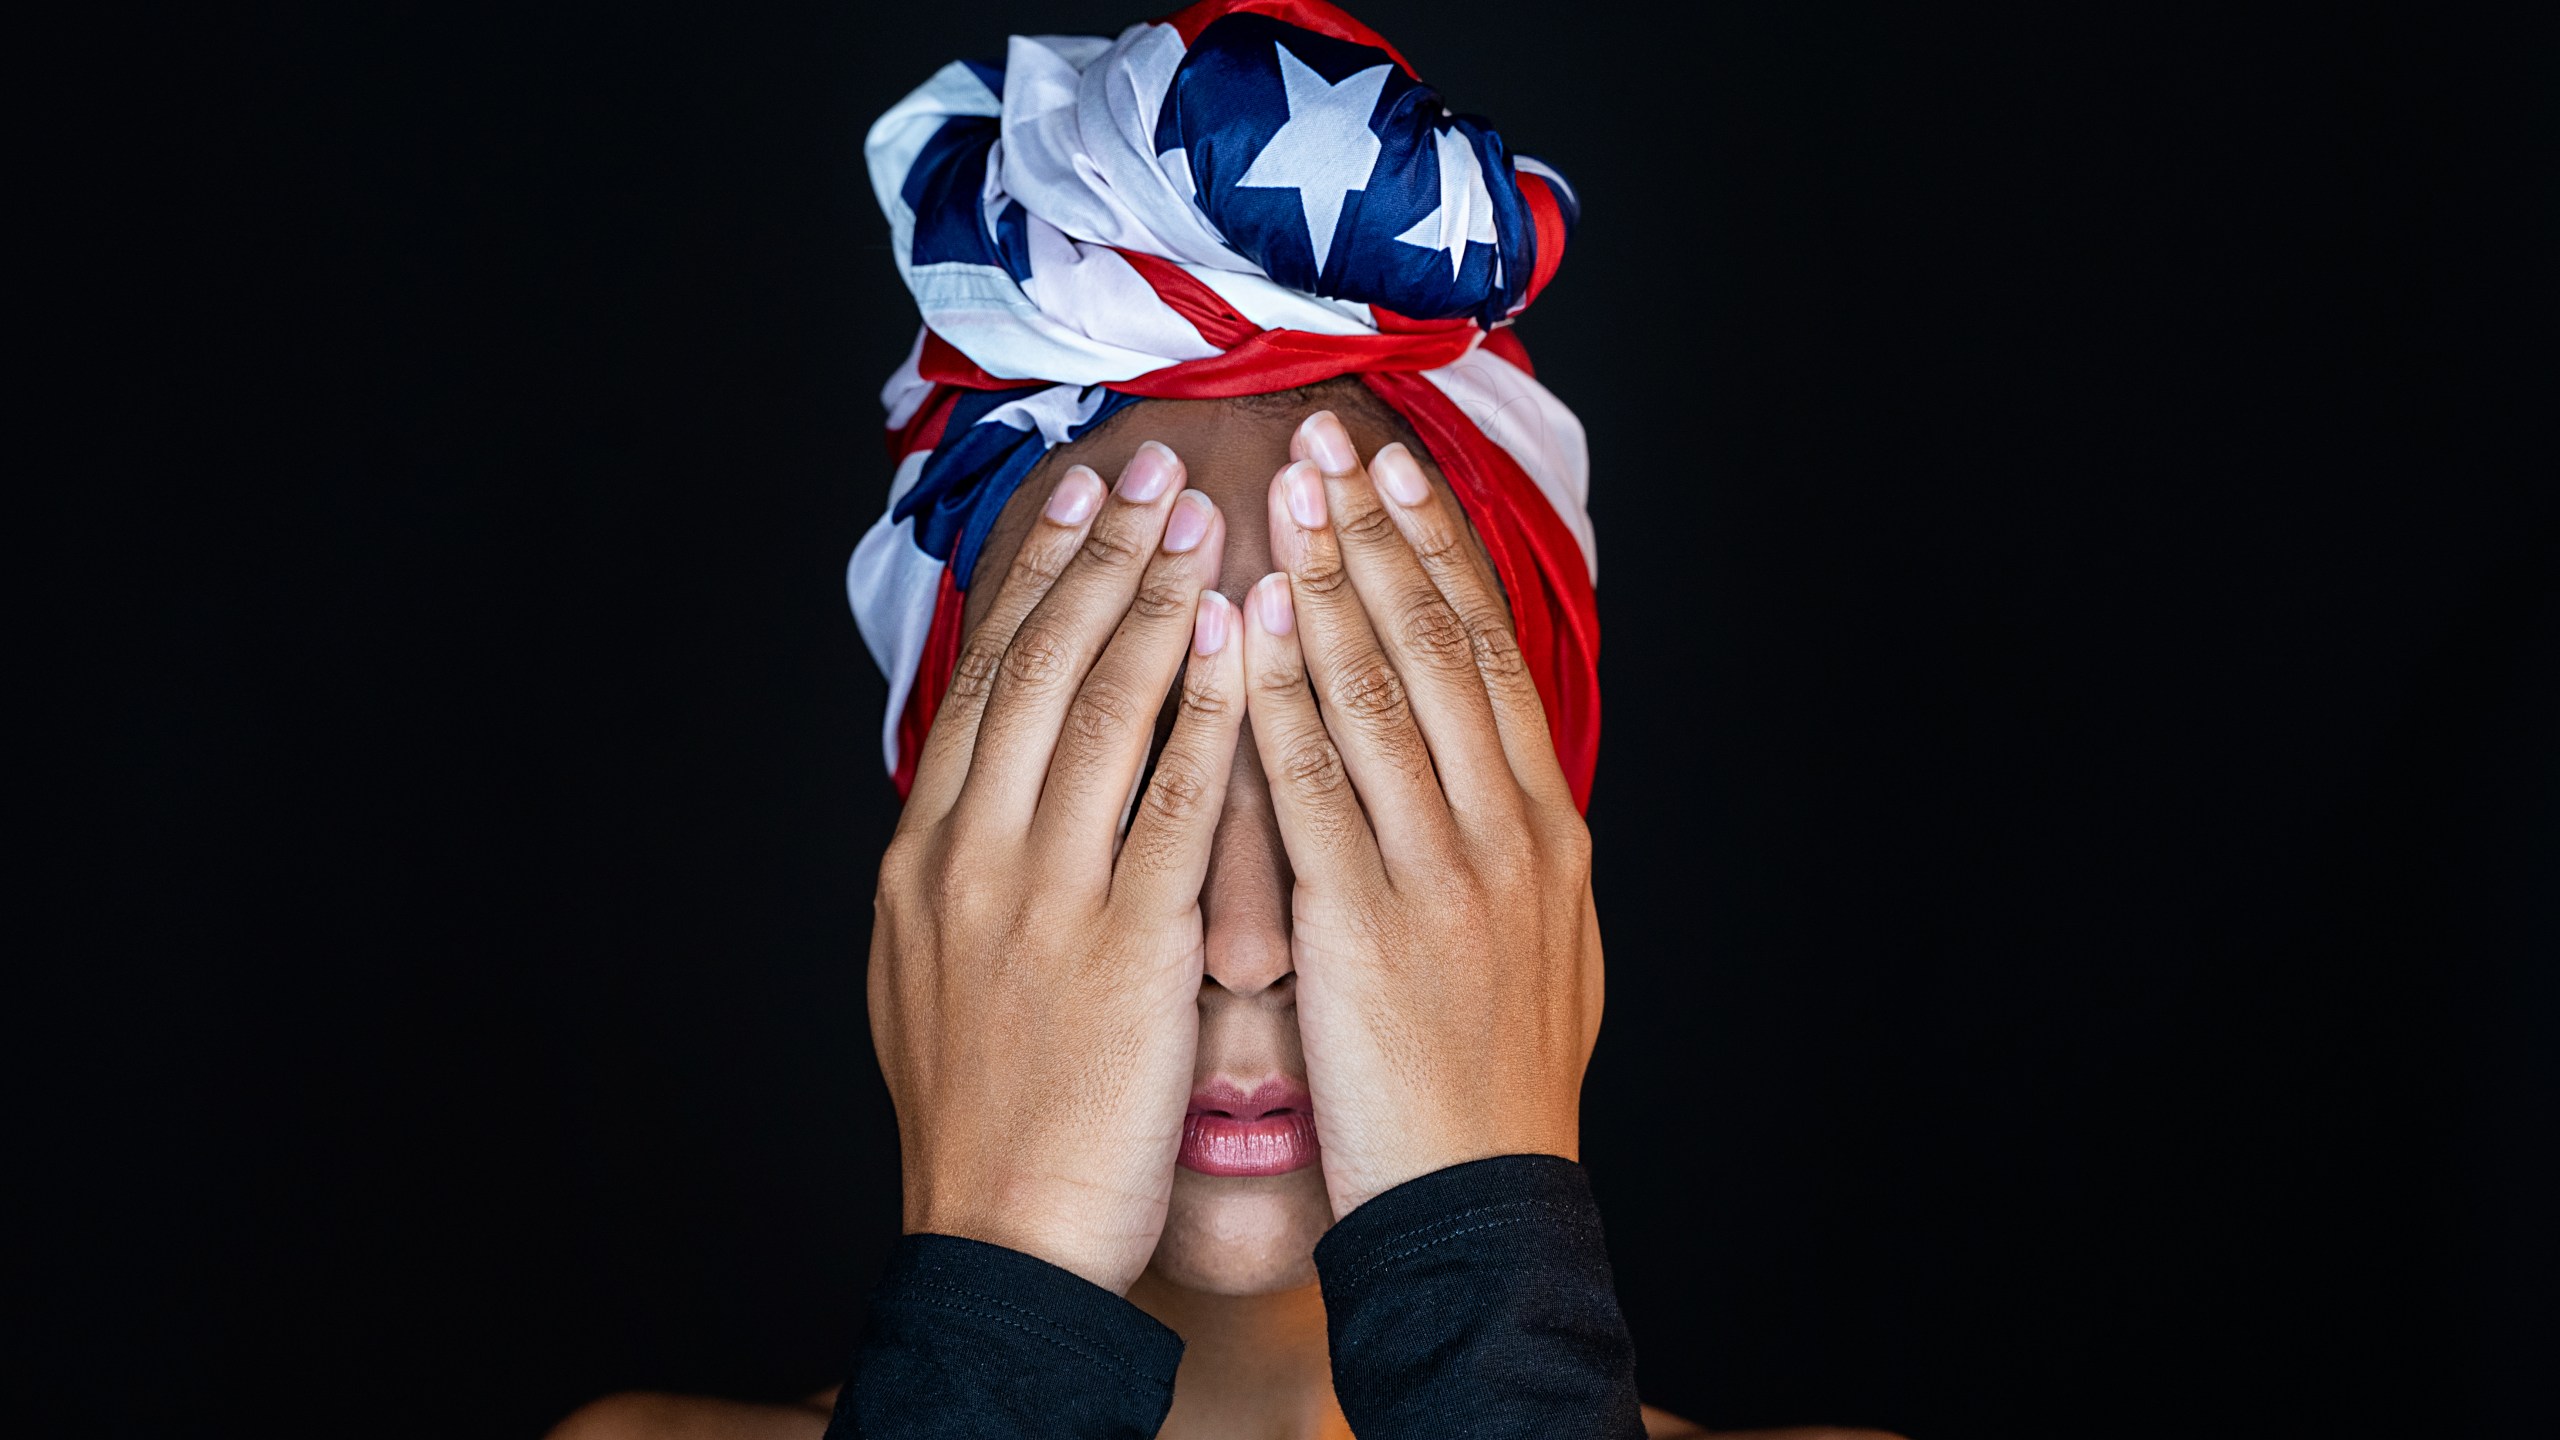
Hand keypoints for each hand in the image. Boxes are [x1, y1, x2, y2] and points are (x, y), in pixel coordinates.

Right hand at [868, 443, 1244, 1292]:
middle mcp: (968, 854)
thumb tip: (982, 787)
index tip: (1073, 502)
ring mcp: (1041, 894)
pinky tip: (1243, 642)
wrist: (998, 1237)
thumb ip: (962, 867)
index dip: (1031, 582)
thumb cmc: (984, 1113)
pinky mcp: (1122, 945)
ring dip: (1154, 601)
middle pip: (1034, 668)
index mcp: (924, 855)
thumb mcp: (932, 969)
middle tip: (1147, 468)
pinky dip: (1208, 711)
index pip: (979, 680)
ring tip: (1204, 517)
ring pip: (1097, 711)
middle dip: (1095, 558)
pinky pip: (1173, 803)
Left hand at [1243, 411, 1603, 1218]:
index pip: (1491, 656)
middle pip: (1444, 648)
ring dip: (1331, 583)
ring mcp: (1448, 874)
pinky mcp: (1373, 926)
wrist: (1486, 1210)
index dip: (1440, 556)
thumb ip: (1503, 849)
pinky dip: (1284, 697)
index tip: (1395, 474)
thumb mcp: (1535, 948)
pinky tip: (1248, 627)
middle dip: (1384, 536)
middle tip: (1331, 441)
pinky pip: (1321, 788)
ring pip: (1387, 694)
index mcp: (1549, 831)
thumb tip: (1481, 771)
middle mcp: (1511, 832)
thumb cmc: (1491, 1090)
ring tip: (1285, 494)